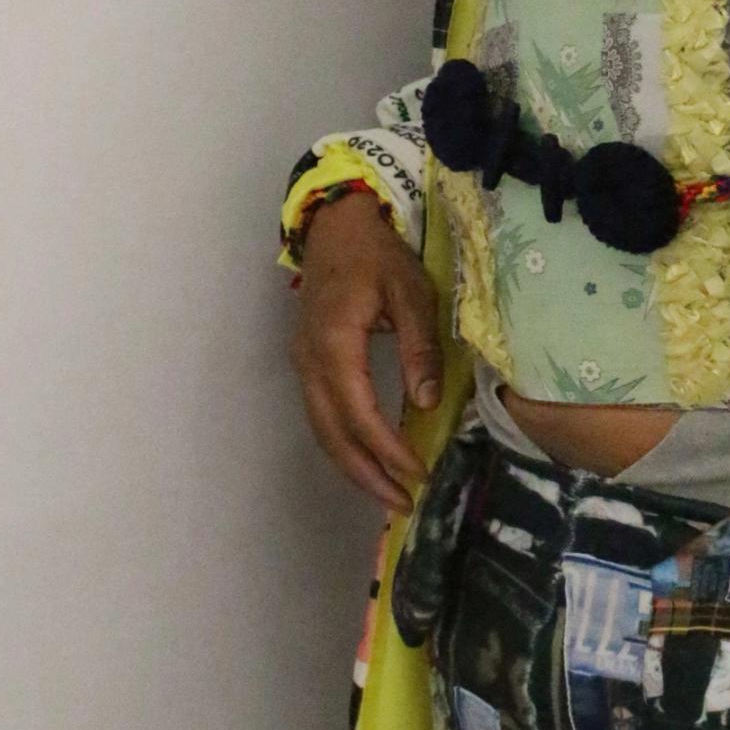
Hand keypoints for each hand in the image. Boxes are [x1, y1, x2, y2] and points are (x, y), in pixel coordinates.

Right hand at [289, 190, 440, 512]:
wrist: (335, 226)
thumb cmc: (378, 254)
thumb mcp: (411, 291)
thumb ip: (419, 347)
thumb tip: (426, 403)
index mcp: (334, 344)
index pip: (359, 414)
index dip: (387, 450)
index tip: (417, 473)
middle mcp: (310, 362)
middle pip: (333, 434)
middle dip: (367, 475)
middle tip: (402, 503)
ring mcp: (302, 364)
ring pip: (322, 430)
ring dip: (353, 466)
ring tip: (388, 492)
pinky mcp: (307, 363)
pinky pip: (321, 416)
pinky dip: (343, 444)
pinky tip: (369, 458)